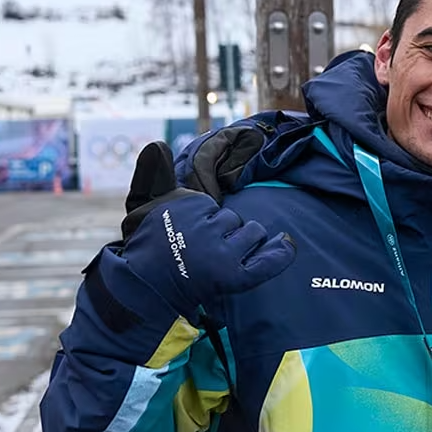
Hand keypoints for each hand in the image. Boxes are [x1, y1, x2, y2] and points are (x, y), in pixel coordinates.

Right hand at [116, 142, 295, 315]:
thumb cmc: (147, 246)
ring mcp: (222, 254)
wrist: (143, 287)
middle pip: (235, 218)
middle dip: (226, 229)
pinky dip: (281, 253)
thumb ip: (154, 174)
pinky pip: (268, 261)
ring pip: (252, 233)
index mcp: (189, 206)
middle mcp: (207, 228)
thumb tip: (159, 145)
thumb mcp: (144, 204)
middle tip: (205, 247)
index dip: (206, 216)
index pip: (213, 204)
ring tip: (221, 255)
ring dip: (244, 240)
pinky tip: (287, 244)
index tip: (189, 231)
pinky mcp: (234, 277)